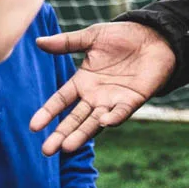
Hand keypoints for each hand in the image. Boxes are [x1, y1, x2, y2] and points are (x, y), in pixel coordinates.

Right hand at [31, 22, 174, 155]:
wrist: (154, 37)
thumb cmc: (122, 37)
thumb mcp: (92, 37)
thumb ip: (66, 43)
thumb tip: (38, 42)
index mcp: (83, 82)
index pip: (61, 101)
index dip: (47, 112)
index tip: (34, 127)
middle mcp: (95, 96)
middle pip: (74, 118)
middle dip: (61, 134)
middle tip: (47, 150)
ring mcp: (113, 100)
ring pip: (94, 122)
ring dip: (81, 134)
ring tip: (67, 148)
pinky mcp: (133, 100)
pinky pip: (121, 112)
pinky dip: (113, 118)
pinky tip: (104, 123)